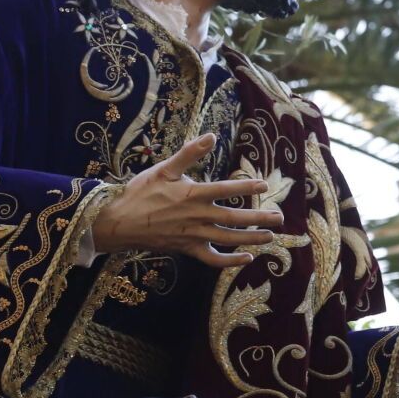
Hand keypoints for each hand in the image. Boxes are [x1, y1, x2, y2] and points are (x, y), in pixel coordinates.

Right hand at [89, 133, 282, 269]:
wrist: (118, 222)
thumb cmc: (140, 192)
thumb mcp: (164, 168)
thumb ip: (189, 153)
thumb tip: (211, 135)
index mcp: (193, 195)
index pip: (227, 190)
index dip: (247, 187)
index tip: (265, 185)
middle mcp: (198, 217)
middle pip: (236, 219)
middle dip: (260, 218)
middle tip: (281, 217)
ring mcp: (193, 236)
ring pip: (229, 240)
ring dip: (252, 238)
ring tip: (270, 236)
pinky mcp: (187, 250)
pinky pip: (212, 259)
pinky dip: (230, 261)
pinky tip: (246, 259)